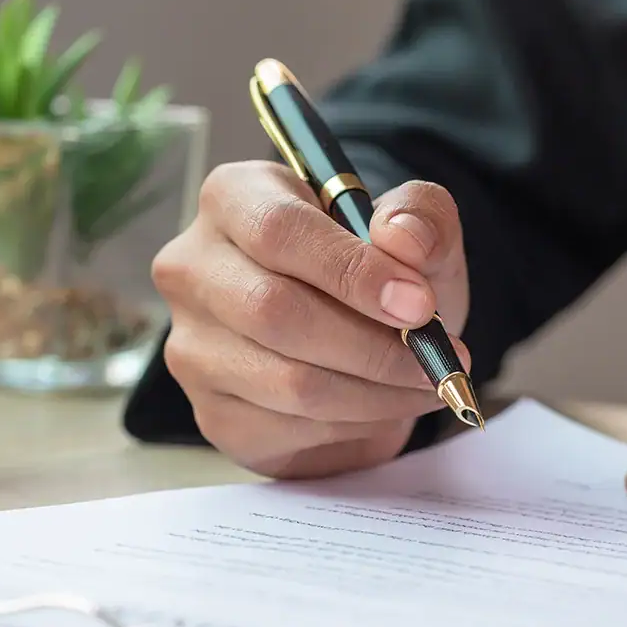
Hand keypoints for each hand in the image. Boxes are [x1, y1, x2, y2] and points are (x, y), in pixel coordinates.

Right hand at [151, 160, 470, 478]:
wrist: (352, 341)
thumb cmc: (376, 275)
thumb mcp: (414, 232)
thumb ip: (421, 217)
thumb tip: (403, 237)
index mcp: (232, 198)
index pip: (277, 231)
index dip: (352, 271)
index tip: (419, 304)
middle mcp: (192, 269)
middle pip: (273, 311)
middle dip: (371, 344)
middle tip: (434, 359)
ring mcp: (193, 346)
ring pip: (287, 381)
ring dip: (375, 392)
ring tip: (425, 384)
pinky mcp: (212, 412)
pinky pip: (289, 428)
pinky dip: (354, 424)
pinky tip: (382, 407)